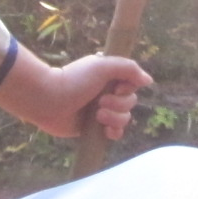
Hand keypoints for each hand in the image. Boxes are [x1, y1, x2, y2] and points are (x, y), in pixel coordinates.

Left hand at [0, 54, 152, 140]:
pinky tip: (105, 130)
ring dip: (114, 118)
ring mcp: (100, 111)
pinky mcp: (94, 128)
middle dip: (118, 104)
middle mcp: (106, 93)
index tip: (116, 87)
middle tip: (100, 102)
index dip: (127, 88)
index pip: (132, 84)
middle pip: (130, 102)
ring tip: (96, 115)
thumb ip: (128, 69)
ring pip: (124, 118)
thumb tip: (148, 80)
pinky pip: (115, 133)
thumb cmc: (74, 79)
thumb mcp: (102, 65)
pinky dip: (113, 132)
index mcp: (108, 77)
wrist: (49, 100)